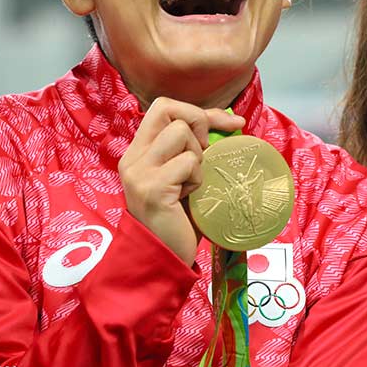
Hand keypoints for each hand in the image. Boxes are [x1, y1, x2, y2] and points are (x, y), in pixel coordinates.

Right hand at [120, 97, 244, 265]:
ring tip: (192, 183)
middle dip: (200, 122)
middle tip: (206, 152)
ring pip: (181, 132)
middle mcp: (133, 158)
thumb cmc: (180, 218)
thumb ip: (193, 150)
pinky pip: (189, 163)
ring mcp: (139, 173)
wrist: (164, 260)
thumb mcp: (184, 177)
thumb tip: (233, 122)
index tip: (231, 124)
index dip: (200, 110)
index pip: (164, 107)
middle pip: (168, 108)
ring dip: (198, 156)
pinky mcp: (152, 188)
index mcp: (138, 152)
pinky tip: (189, 199)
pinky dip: (198, 178)